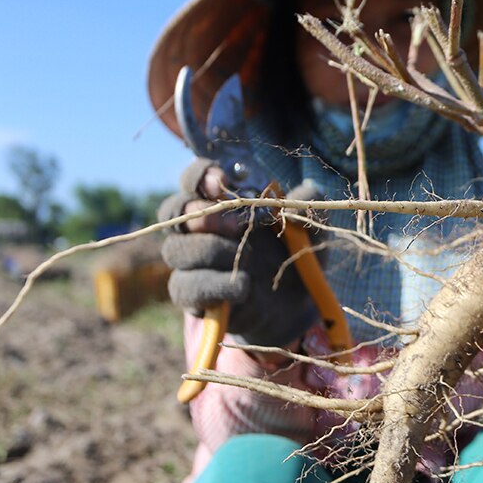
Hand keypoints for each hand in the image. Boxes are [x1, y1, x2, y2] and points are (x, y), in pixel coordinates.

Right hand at [158, 158, 318, 348]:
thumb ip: (305, 204)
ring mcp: (193, 265)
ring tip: (249, 259)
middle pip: (173, 212)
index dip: (199, 177)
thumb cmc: (295, 257)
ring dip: (210, 250)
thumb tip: (297, 198)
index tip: (220, 183)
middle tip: (237, 226)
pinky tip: (243, 287)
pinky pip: (185, 287)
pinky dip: (214, 285)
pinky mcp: (195, 298)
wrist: (297, 306)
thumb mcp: (308, 227)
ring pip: (175, 250)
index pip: (193, 180)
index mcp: (223, 205)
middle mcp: (200, 231)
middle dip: (202, 215)